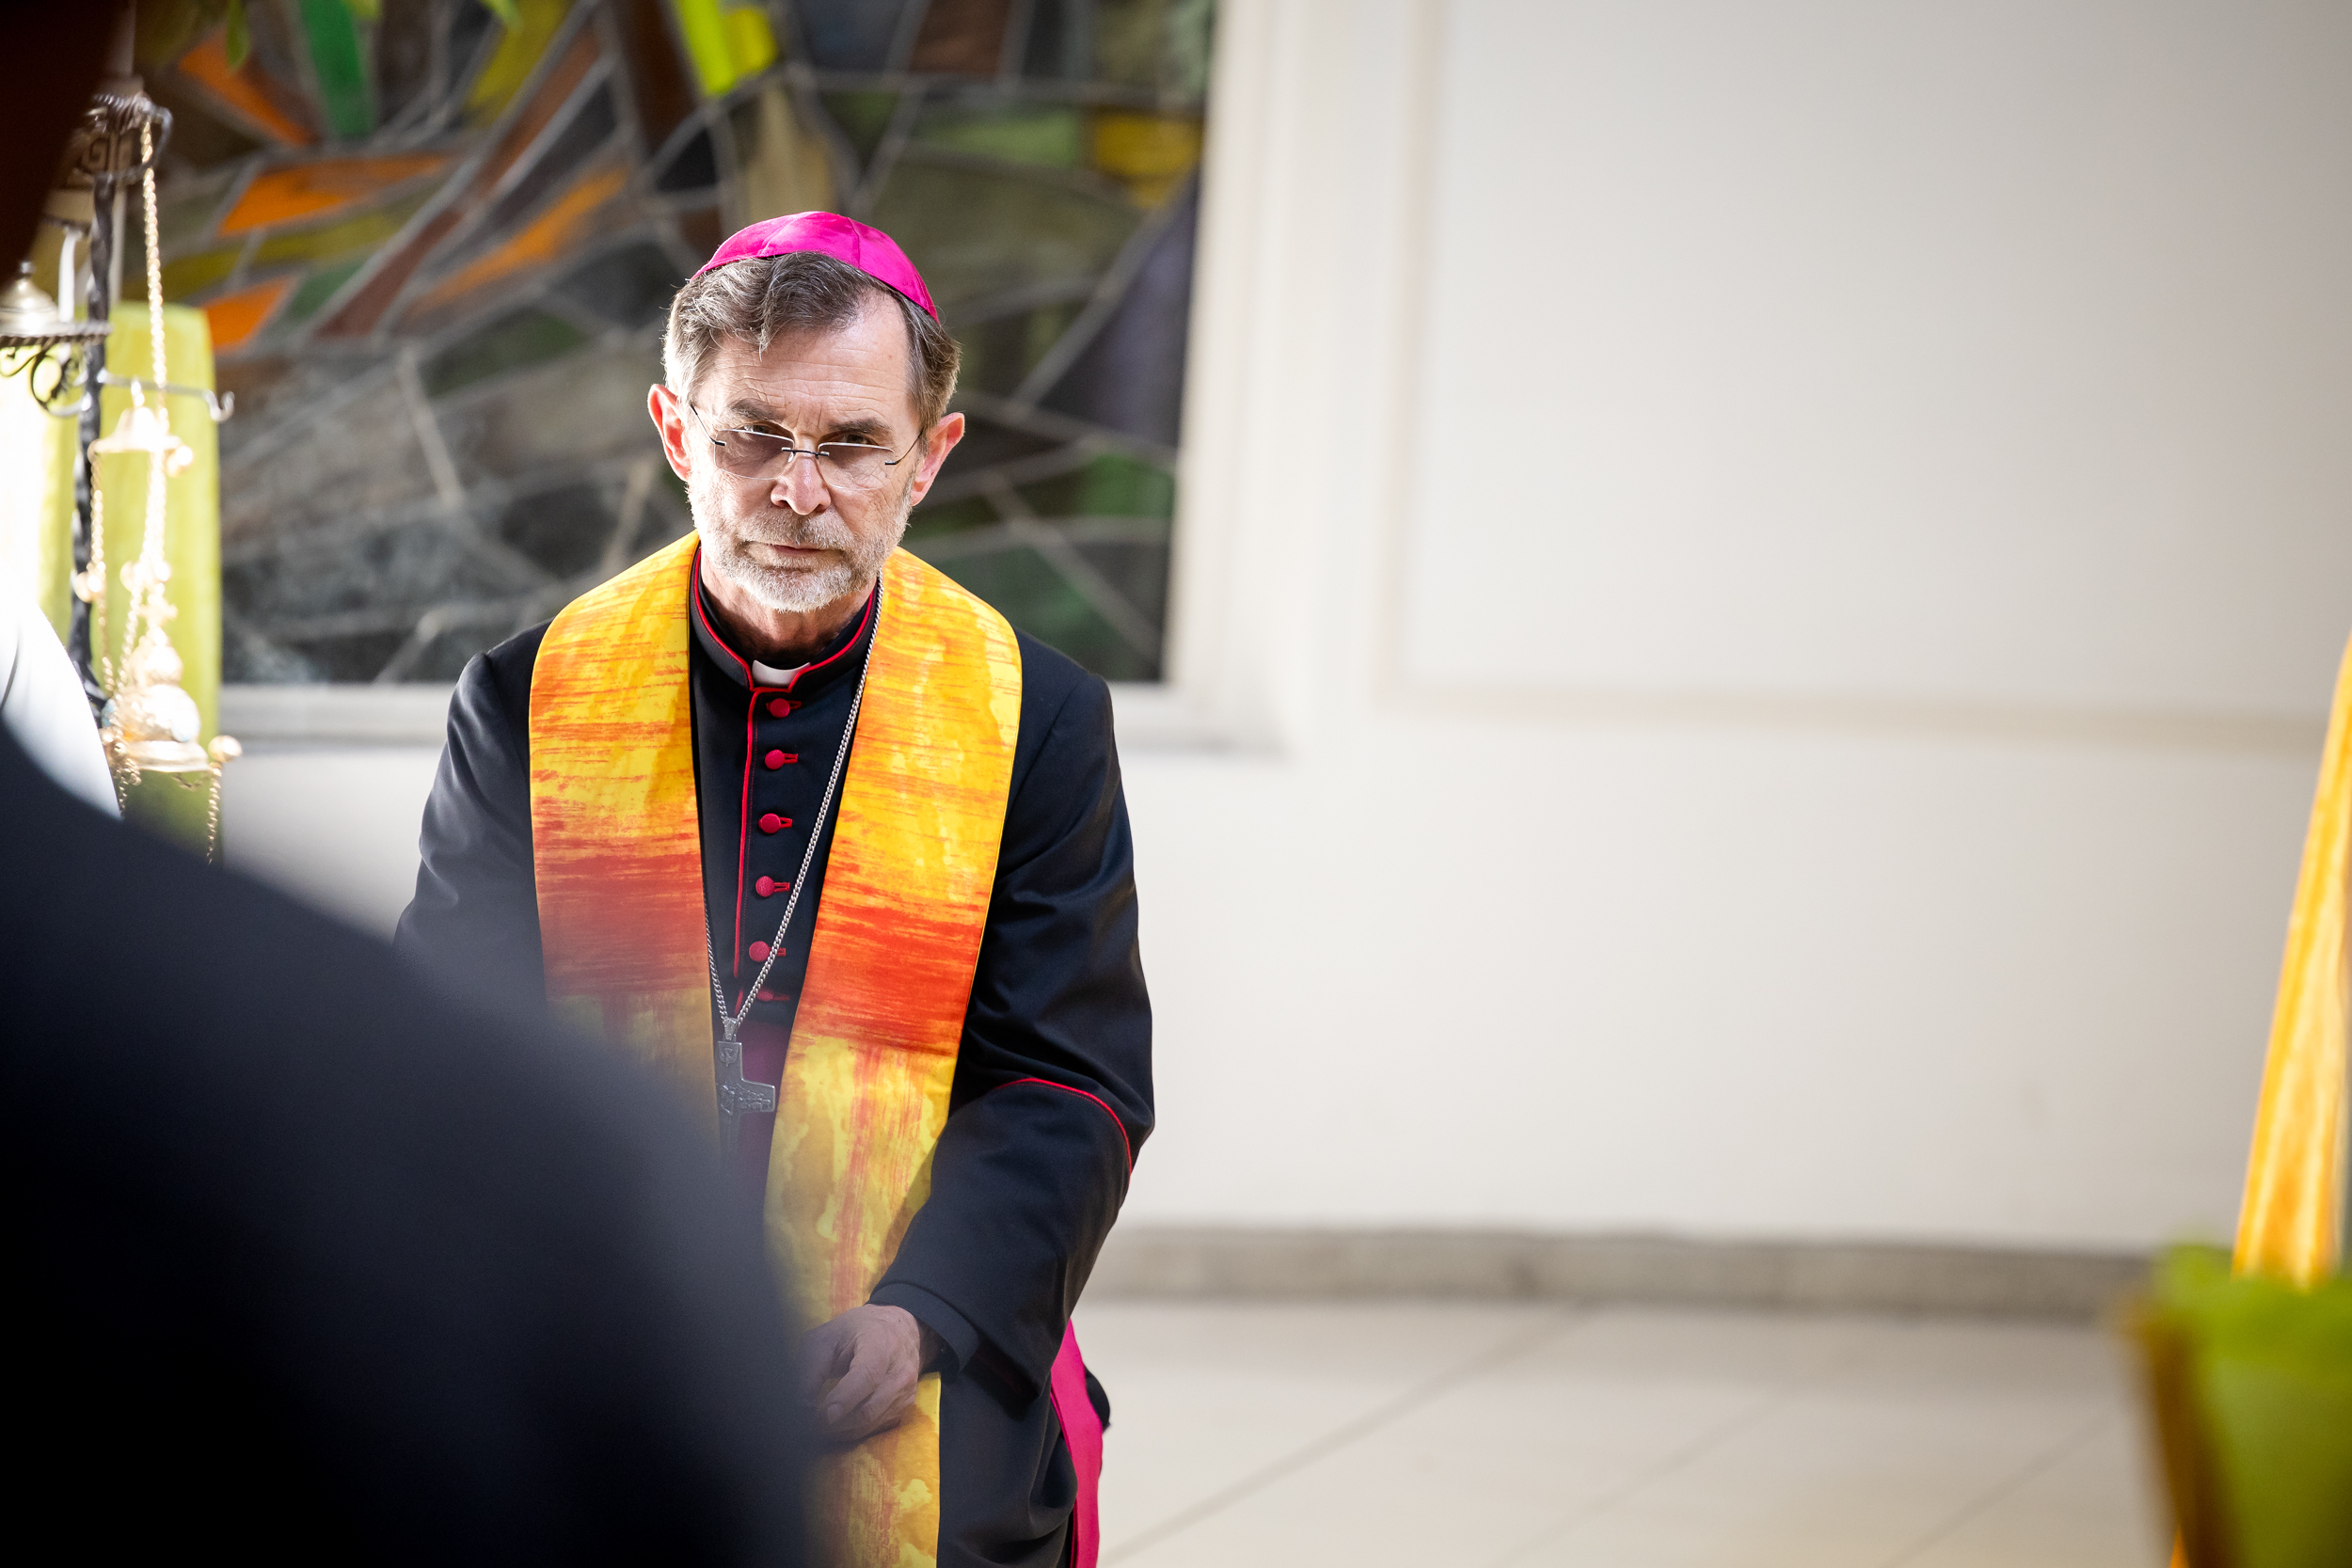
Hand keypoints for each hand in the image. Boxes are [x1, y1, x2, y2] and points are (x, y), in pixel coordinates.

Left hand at [798, 1304, 934, 1443]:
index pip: (866, 1376)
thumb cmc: (858, 1331)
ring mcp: (906, 1391)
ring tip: (817, 1427)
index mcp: (881, 1344)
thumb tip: (800, 1406)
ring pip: (869, 1423)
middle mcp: (900, 1370)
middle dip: (833, 1424)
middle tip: (806, 1426)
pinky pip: (875, 1428)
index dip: (843, 1399)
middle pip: (867, 1409)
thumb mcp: (827, 1337)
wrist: (900, 1329)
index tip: (818, 1416)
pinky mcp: (905, 1406)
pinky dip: (852, 1432)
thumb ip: (810, 1369)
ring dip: (839, 1432)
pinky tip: (836, 1425)